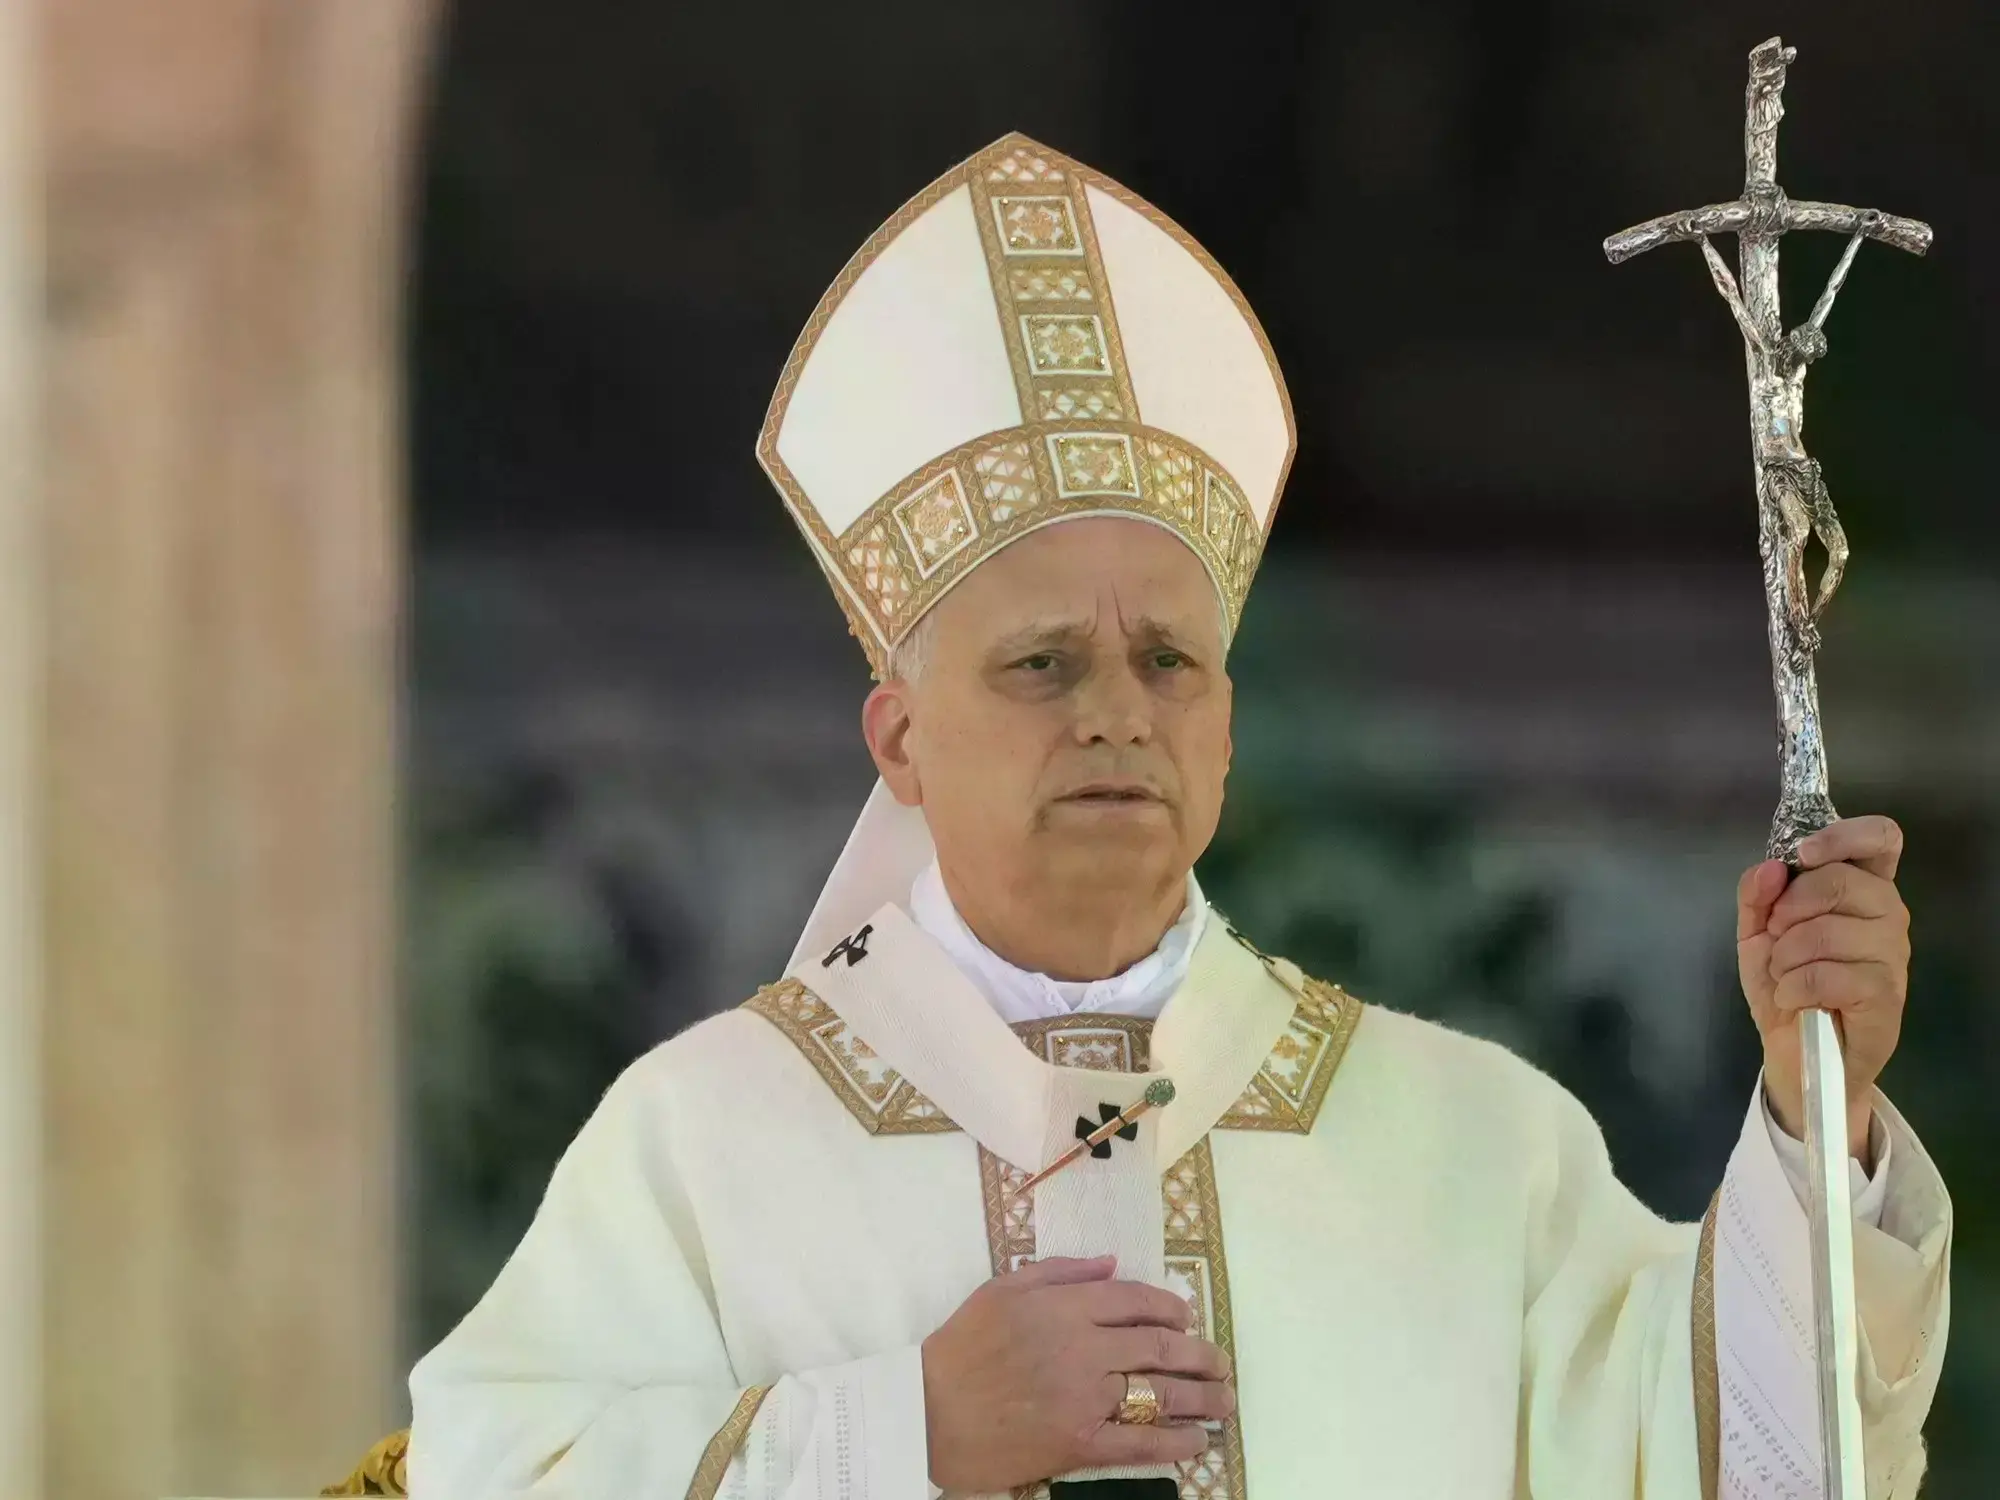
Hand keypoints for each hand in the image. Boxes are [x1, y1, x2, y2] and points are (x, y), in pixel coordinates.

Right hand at [920, 1255, 1231, 1492]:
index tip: (1186, 1315)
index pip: (1134, 1300)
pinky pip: (1139, 1443)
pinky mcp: (1079, 1443)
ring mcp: (1084, 1398)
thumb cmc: (961, 1347)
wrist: (927, 1412)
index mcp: (1064, 1307)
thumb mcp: (1003, 1288)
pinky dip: (1175, 1443)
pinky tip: (1197, 1440)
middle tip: (1219, 1360)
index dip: (1170, 1306)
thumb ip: (1060, 1270)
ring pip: (1159, 1393)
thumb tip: (1113, 1263)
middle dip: (1198, 1352)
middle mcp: (1082, 1348)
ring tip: (1224, 1398)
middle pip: (1158, 1345)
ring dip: (1201, 1396)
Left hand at [1736, 815, 1909, 1160]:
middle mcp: (1888, 914)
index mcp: (1863, 889)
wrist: (1797, 1054)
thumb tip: (1770, 867)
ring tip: (1786, 977)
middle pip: (1841, 880)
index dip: (1844, 835)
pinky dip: (1794, 987)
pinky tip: (1795, 1000)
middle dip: (1789, 911)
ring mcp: (1893, 955)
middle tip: (1777, 939)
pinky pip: (1827, 973)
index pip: (1881, 839)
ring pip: (1827, 931)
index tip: (1804, 856)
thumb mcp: (1757, 934)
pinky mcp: (1886, 995)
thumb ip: (1757, 896)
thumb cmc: (1786, 984)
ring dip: (1786, 957)